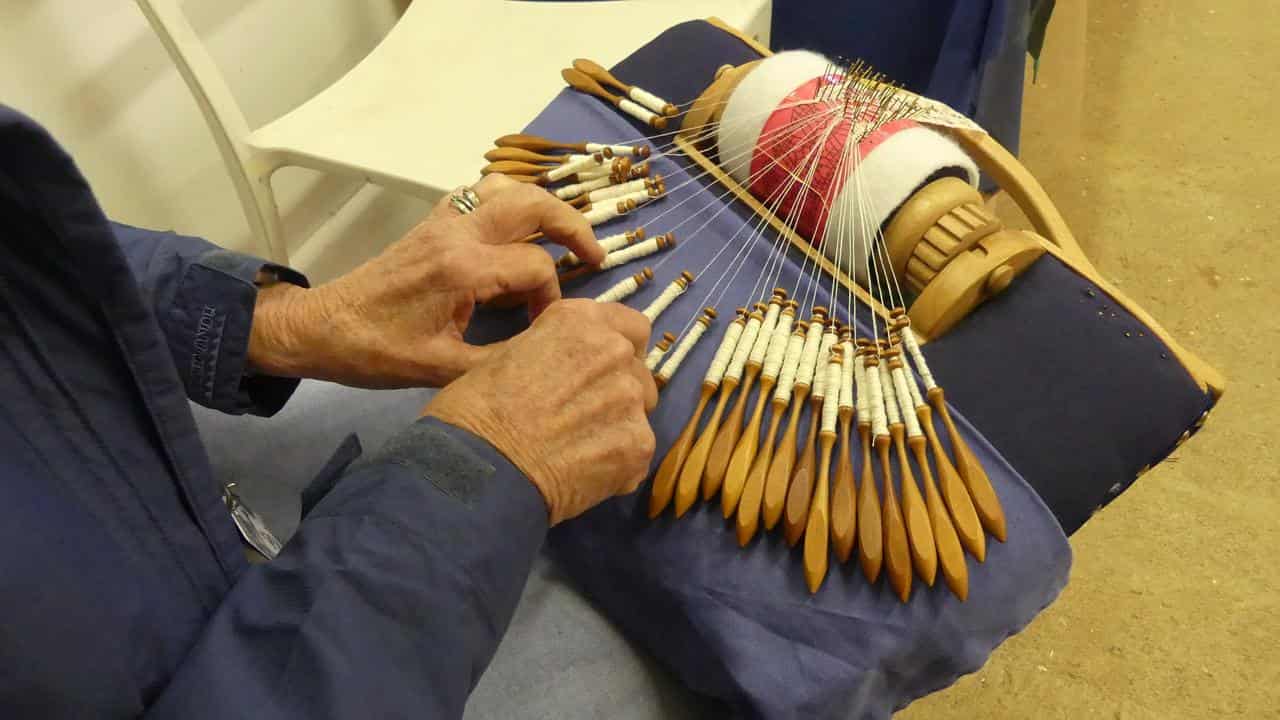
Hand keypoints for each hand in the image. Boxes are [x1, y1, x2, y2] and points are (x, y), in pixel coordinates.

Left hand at [248, 174, 604, 387]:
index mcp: (462, 269)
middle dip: (573, 226)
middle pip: (533, 203)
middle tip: (594, 256)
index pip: (536, 267)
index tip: (545, 328)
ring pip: (506, 187)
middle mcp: (457, 233)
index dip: (553, 299)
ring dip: (541, 206)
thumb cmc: (376, 352)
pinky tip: (515, 232)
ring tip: (561, 237)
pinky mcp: (432, 222)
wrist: (321, 328)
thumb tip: (548, 353)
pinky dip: (506, 202)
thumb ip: (501, 360)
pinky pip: (478, 193)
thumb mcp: (442, 369)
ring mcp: (443, 221)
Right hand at [425, 299, 657, 524]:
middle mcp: (613, 350)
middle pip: (638, 372)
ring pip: (639, 414)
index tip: (601, 372)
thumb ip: (553, 353)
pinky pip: (637, 454)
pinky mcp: (638, 443)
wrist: (479, 467)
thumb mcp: (510, 356)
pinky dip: (617, 467)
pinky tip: (582, 477)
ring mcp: (630, 397)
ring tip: (578, 451)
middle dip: (618, 392)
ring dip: (618, 429)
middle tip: (582, 418)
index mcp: (579, 321)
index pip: (632, 327)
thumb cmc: (474, 410)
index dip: (618, 351)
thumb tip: (565, 369)